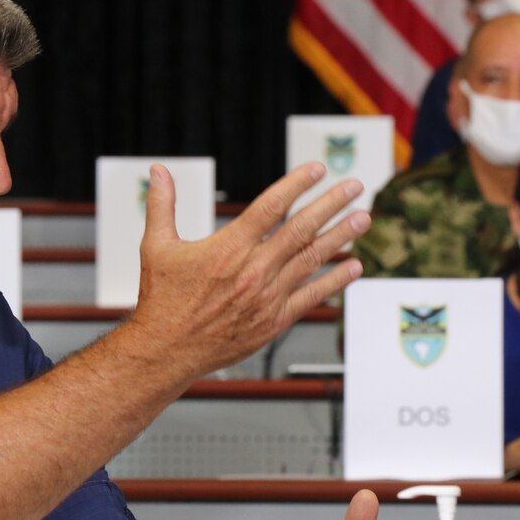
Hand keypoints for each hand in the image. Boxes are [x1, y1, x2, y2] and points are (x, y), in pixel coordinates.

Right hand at [128, 162, 369, 377]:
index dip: (297, 184)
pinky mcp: (274, 320)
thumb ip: (162, 205)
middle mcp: (253, 269)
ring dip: (341, 236)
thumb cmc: (161, 299)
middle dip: (331, 204)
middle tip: (354, 186)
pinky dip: (335, 281)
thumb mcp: (156, 245)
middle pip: (301, 229)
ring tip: (363, 218)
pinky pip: (312, 296)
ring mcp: (267, 296)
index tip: (317, 169)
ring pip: (312, 259)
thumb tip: (157, 171)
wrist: (167, 350)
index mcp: (228, 247)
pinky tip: (354, 266)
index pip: (271, 207)